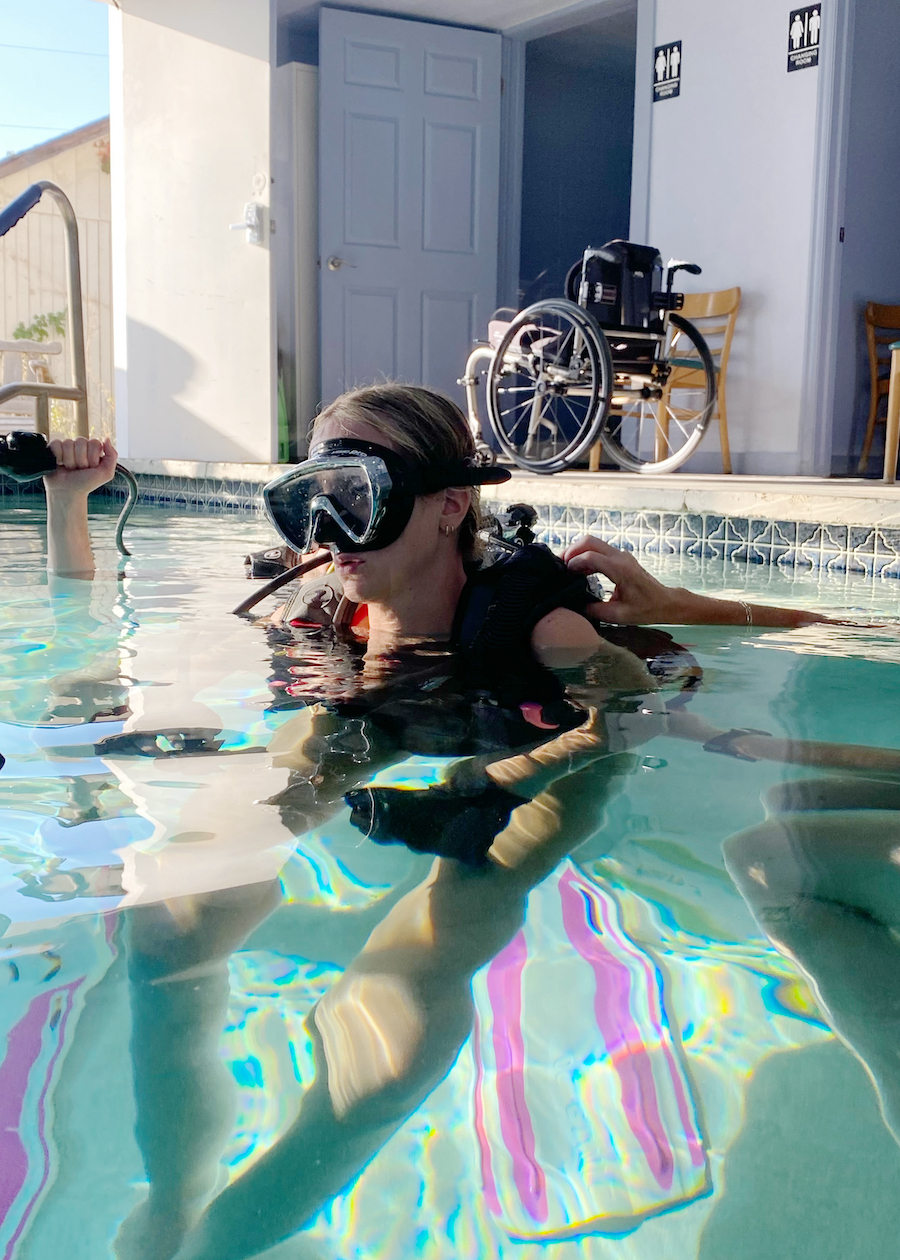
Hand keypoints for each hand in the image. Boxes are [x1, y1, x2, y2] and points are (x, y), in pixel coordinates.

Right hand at [44, 437, 116, 498]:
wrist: (69, 492)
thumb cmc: (86, 483)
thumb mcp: (106, 473)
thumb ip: (112, 456)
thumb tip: (106, 438)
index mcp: (93, 449)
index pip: (94, 442)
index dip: (92, 457)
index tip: (91, 468)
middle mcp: (80, 445)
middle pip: (81, 441)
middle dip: (81, 460)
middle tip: (79, 470)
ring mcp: (67, 446)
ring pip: (68, 443)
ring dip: (69, 461)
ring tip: (70, 469)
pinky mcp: (53, 449)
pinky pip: (56, 444)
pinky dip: (58, 457)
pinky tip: (60, 464)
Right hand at [562, 534, 682, 624]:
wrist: (665, 602)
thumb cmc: (646, 609)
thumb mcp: (618, 615)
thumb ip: (595, 610)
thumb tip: (577, 606)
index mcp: (620, 570)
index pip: (591, 557)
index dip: (574, 563)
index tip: (565, 574)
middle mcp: (620, 557)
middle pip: (589, 541)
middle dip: (571, 550)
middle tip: (560, 565)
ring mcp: (621, 555)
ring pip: (593, 543)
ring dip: (577, 552)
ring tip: (567, 568)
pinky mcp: (621, 558)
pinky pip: (599, 550)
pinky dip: (586, 556)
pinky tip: (579, 571)